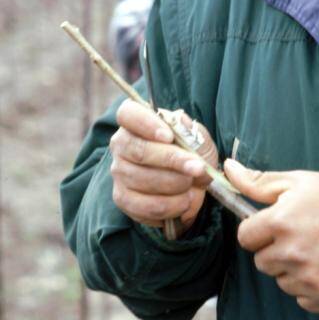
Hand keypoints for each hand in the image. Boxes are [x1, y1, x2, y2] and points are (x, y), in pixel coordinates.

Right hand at [109, 99, 217, 228]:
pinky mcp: (123, 199)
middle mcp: (121, 145)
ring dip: (175, 185)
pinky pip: (143, 205)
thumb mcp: (199, 141)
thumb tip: (182, 123)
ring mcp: (119, 173)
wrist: (192, 186)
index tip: (169, 136)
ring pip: (142, 179)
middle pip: (139, 151)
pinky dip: (169, 206)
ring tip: (192, 186)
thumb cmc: (192, 156)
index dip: (146, 123)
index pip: (128, 113)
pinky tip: (184, 202)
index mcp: (136, 122)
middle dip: (173, 161)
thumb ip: (193, 133)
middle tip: (198, 168)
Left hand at [224, 159, 318, 312]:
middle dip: (276, 251)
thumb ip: (258, 181)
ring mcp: (308, 277)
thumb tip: (227, 169)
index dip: (259, 231)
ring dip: (293, 270)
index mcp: (279, 222)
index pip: (245, 237)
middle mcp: (290, 252)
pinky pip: (302, 299)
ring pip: (281, 281)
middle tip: (304, 236)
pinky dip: (311, 288)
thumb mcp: (300, 180)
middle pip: (261, 262)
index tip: (276, 227)